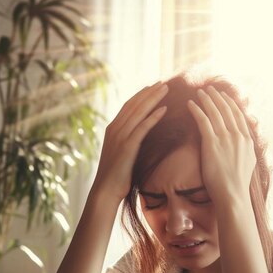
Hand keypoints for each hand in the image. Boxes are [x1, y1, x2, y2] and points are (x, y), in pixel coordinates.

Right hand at [91, 82, 167, 202]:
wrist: (106, 190)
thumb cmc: (116, 176)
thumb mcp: (121, 154)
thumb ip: (128, 142)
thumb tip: (139, 137)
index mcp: (112, 129)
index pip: (128, 106)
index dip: (141, 95)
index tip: (153, 86)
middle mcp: (115, 129)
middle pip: (134, 104)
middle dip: (149, 92)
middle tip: (163, 82)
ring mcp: (120, 136)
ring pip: (139, 112)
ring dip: (153, 98)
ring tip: (166, 89)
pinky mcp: (127, 146)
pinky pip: (143, 127)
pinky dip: (153, 117)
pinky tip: (165, 109)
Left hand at [187, 86, 255, 207]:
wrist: (232, 194)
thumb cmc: (237, 184)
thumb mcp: (249, 162)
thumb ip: (247, 148)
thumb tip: (247, 141)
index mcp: (247, 140)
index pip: (238, 115)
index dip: (230, 103)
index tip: (224, 95)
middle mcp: (238, 136)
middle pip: (226, 110)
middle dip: (217, 97)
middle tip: (210, 89)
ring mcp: (225, 139)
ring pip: (215, 112)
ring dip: (206, 100)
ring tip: (199, 92)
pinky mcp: (211, 143)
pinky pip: (203, 121)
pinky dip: (196, 110)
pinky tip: (190, 104)